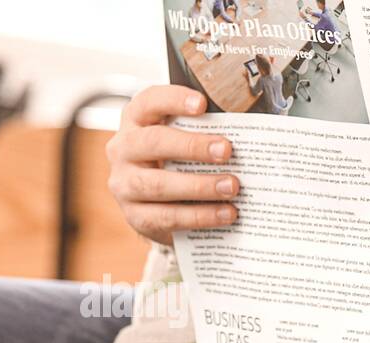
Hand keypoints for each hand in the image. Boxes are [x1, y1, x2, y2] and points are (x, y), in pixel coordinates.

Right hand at [106, 85, 240, 245]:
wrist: (156, 211)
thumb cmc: (175, 167)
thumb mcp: (182, 146)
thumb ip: (202, 135)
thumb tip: (246, 138)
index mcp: (136, 122)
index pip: (149, 102)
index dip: (173, 99)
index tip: (202, 104)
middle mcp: (123, 150)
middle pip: (154, 142)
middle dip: (193, 146)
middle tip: (227, 150)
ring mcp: (124, 184)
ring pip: (159, 184)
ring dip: (200, 185)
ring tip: (232, 187)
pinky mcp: (136, 216)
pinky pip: (168, 216)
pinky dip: (200, 215)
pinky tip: (225, 213)